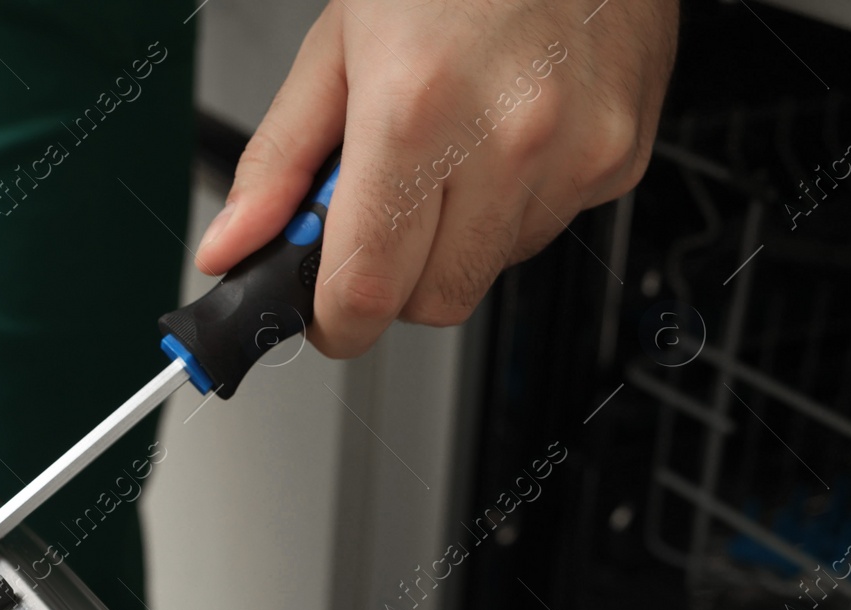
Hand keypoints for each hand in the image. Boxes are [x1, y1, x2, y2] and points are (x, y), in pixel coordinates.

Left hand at [194, 0, 677, 357]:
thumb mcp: (335, 46)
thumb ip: (277, 163)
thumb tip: (232, 246)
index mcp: (415, 110)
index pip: (367, 291)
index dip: (334, 322)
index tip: (321, 315)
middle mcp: (508, 139)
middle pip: (433, 302)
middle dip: (392, 280)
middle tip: (378, 213)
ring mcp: (575, 152)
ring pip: (489, 271)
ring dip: (453, 240)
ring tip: (448, 148)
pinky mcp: (619, 157)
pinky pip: (544, 228)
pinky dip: (510, 207)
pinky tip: (502, 135)